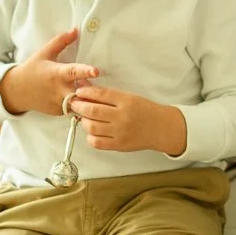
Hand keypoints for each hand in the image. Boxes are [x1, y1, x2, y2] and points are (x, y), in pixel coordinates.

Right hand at [0, 27, 99, 115]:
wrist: (16, 90)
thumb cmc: (32, 69)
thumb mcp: (44, 53)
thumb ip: (61, 41)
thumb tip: (76, 30)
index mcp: (57, 73)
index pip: (73, 72)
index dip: (85, 71)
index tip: (96, 71)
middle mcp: (59, 89)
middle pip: (79, 94)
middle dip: (91, 93)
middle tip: (101, 90)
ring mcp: (58, 103)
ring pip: (78, 105)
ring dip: (88, 101)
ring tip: (96, 98)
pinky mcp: (58, 112)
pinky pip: (73, 110)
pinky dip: (79, 106)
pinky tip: (83, 101)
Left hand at [67, 86, 186, 156]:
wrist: (161, 128)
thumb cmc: (145, 110)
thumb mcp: (130, 98)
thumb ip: (109, 95)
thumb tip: (87, 89)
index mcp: (126, 101)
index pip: (101, 94)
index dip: (86, 92)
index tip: (79, 92)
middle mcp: (122, 117)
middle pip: (93, 111)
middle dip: (79, 106)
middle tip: (74, 104)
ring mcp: (120, 132)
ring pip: (92, 127)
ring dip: (84, 122)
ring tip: (84, 118)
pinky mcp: (119, 145)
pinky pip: (97, 142)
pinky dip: (90, 136)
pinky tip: (92, 132)